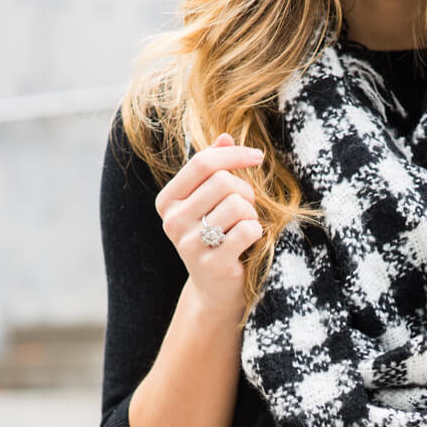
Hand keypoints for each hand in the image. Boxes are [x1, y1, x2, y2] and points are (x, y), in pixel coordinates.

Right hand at [155, 135, 265, 305]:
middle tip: (246, 209)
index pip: (203, 162)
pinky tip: (248, 243)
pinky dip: (256, 233)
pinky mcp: (212, 263)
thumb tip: (226, 136)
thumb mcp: (209, 201)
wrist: (216, 290)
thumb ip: (214, 169)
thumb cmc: (216, 237)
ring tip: (244, 228)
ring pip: (238, 205)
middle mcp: (173, 221)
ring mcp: (190, 244)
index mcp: (168, 200)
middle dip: (245, 192)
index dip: (235, 155)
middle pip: (223, 182)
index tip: (258, 157)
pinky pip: (248, 229)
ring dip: (251, 214)